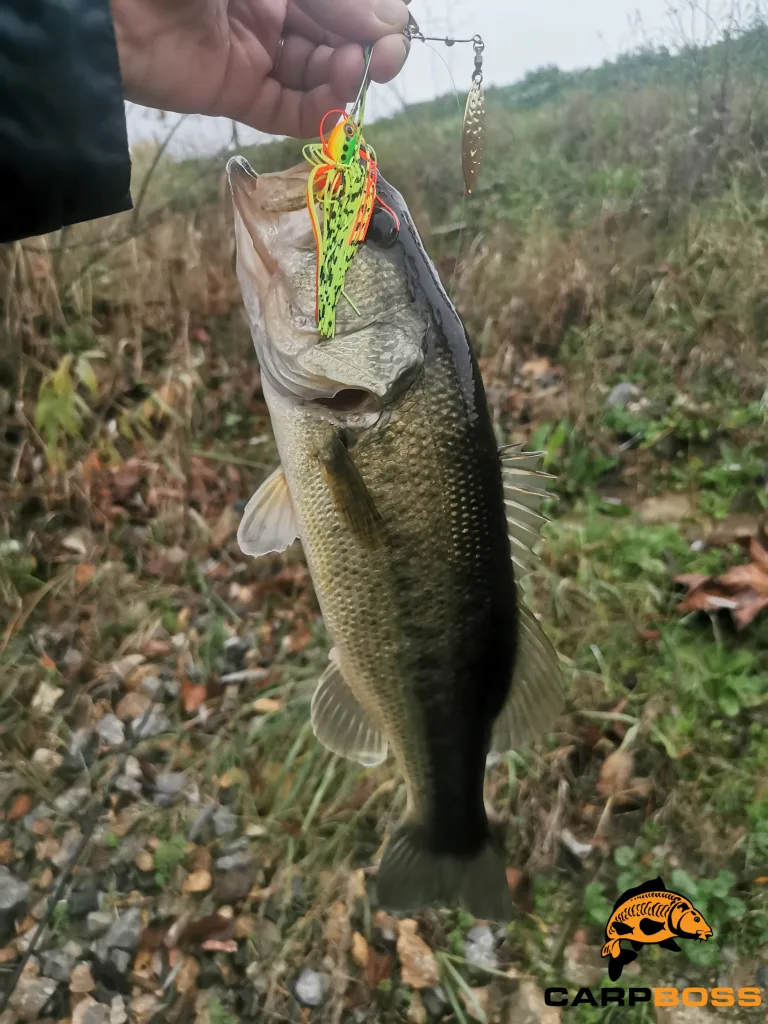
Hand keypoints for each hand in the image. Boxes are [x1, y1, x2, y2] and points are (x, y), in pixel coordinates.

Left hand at [111, 0, 410, 138]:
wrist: (109, 0)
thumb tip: (390, 25)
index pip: (345, 2)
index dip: (374, 15)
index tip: (392, 26)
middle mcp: (273, 8)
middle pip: (338, 34)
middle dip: (367, 45)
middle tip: (387, 57)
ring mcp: (254, 51)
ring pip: (317, 72)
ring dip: (345, 76)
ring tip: (353, 70)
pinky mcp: (235, 92)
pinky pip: (286, 110)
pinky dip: (317, 111)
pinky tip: (337, 103)